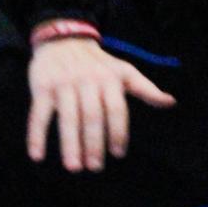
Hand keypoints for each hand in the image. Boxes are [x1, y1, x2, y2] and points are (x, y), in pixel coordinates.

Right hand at [26, 38, 174, 170]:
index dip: (118, 132)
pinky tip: (37, 156)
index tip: (118, 154)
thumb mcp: (124, 71)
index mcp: (110, 79)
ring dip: (70, 144)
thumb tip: (171, 102)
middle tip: (95, 167)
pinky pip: (39, 115)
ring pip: (68, 118)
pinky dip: (36, 136)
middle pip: (92, 116)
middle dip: (94, 144)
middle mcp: (87, 81)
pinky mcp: (42, 87)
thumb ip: (146, 89)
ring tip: (74, 167)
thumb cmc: (98, 63)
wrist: (64, 39)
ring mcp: (63, 84)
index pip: (116, 109)